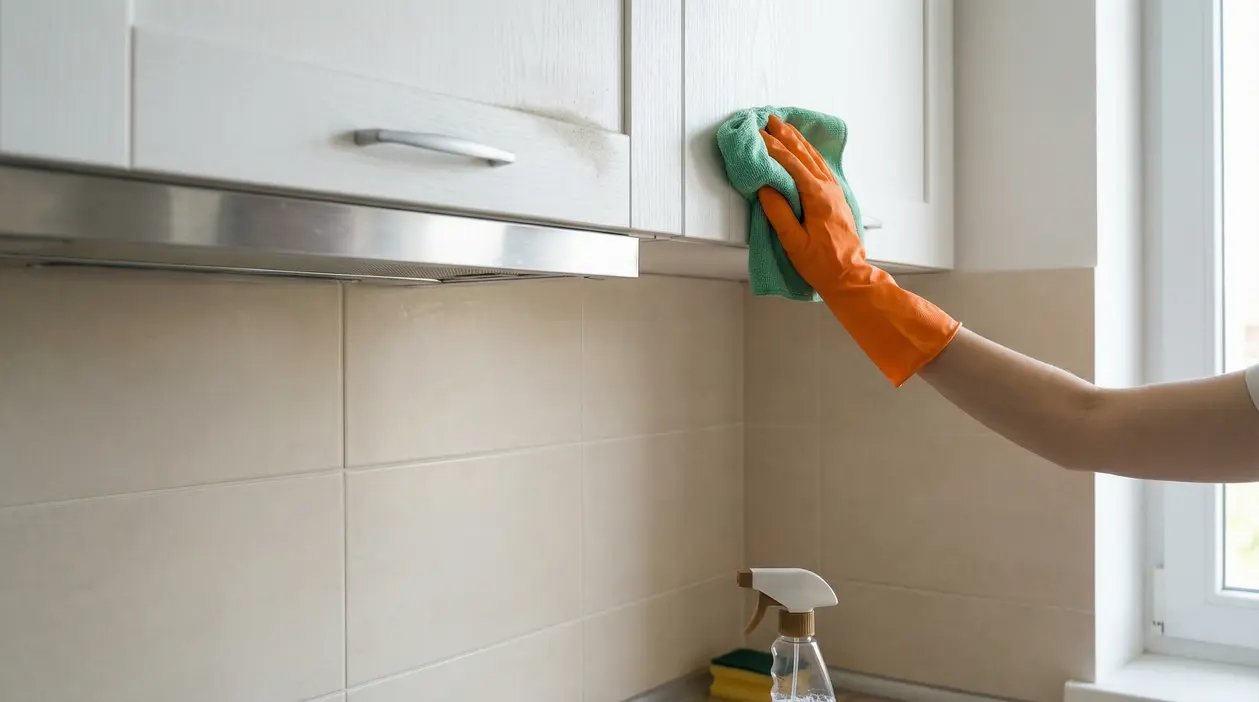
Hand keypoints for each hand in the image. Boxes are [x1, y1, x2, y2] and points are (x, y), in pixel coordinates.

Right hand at [755, 115, 867, 293]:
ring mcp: (835, 192)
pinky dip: (810, 153)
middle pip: (804, 154)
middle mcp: (828, 189)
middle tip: (770, 120)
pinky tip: (805, 150)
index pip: (791, 164)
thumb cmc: (821, 264)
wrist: (849, 276)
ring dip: (798, 141)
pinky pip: (822, 167)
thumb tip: (766, 188)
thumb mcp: (794, 242)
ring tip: (785, 127)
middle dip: (786, 135)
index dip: (773, 148)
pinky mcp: (836, 198)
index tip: (758, 135)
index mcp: (817, 197)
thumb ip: (779, 213)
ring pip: (815, 158)